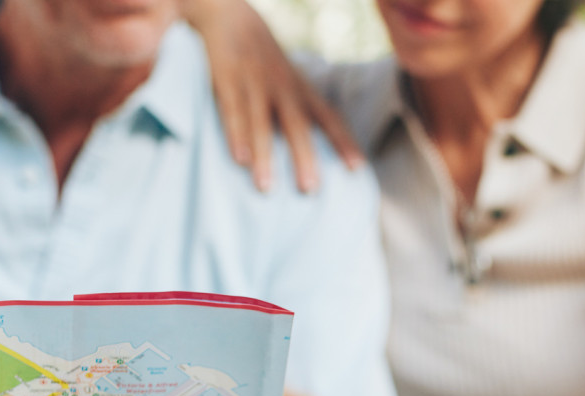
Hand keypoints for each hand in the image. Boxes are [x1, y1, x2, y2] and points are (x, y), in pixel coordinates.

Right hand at [184, 0, 363, 192]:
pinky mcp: (227, 79)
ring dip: (265, 155)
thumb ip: (304, 108)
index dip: (343, 141)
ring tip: (265, 187)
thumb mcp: (291, 79)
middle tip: (310, 189)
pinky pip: (232, 111)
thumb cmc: (265, 60)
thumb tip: (321, 148)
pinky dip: (236, 135)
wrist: (231, 14)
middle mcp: (282, 87)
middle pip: (296, 125)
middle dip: (304, 157)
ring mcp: (255, 83)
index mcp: (300, 89)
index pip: (328, 117)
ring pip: (261, 123)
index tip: (357, 168)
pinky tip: (239, 160)